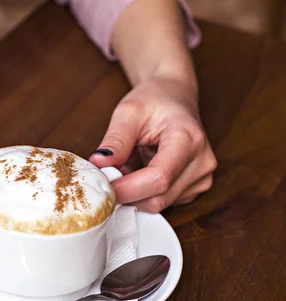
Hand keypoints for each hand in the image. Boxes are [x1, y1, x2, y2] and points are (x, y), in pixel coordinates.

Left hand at [89, 75, 216, 211]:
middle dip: (128, 192)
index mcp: (188, 139)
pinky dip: (145, 192)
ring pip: (158, 204)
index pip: (159, 178)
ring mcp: (201, 178)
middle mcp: (201, 163)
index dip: (128, 188)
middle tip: (111, 172)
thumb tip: (99, 166)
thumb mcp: (128, 112)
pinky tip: (142, 170)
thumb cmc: (154, 100)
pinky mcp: (194, 189)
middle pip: (158, 198)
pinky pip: (163, 202)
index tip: (105, 186)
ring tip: (130, 163)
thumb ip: (115, 141)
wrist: (175, 97)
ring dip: (135, 192)